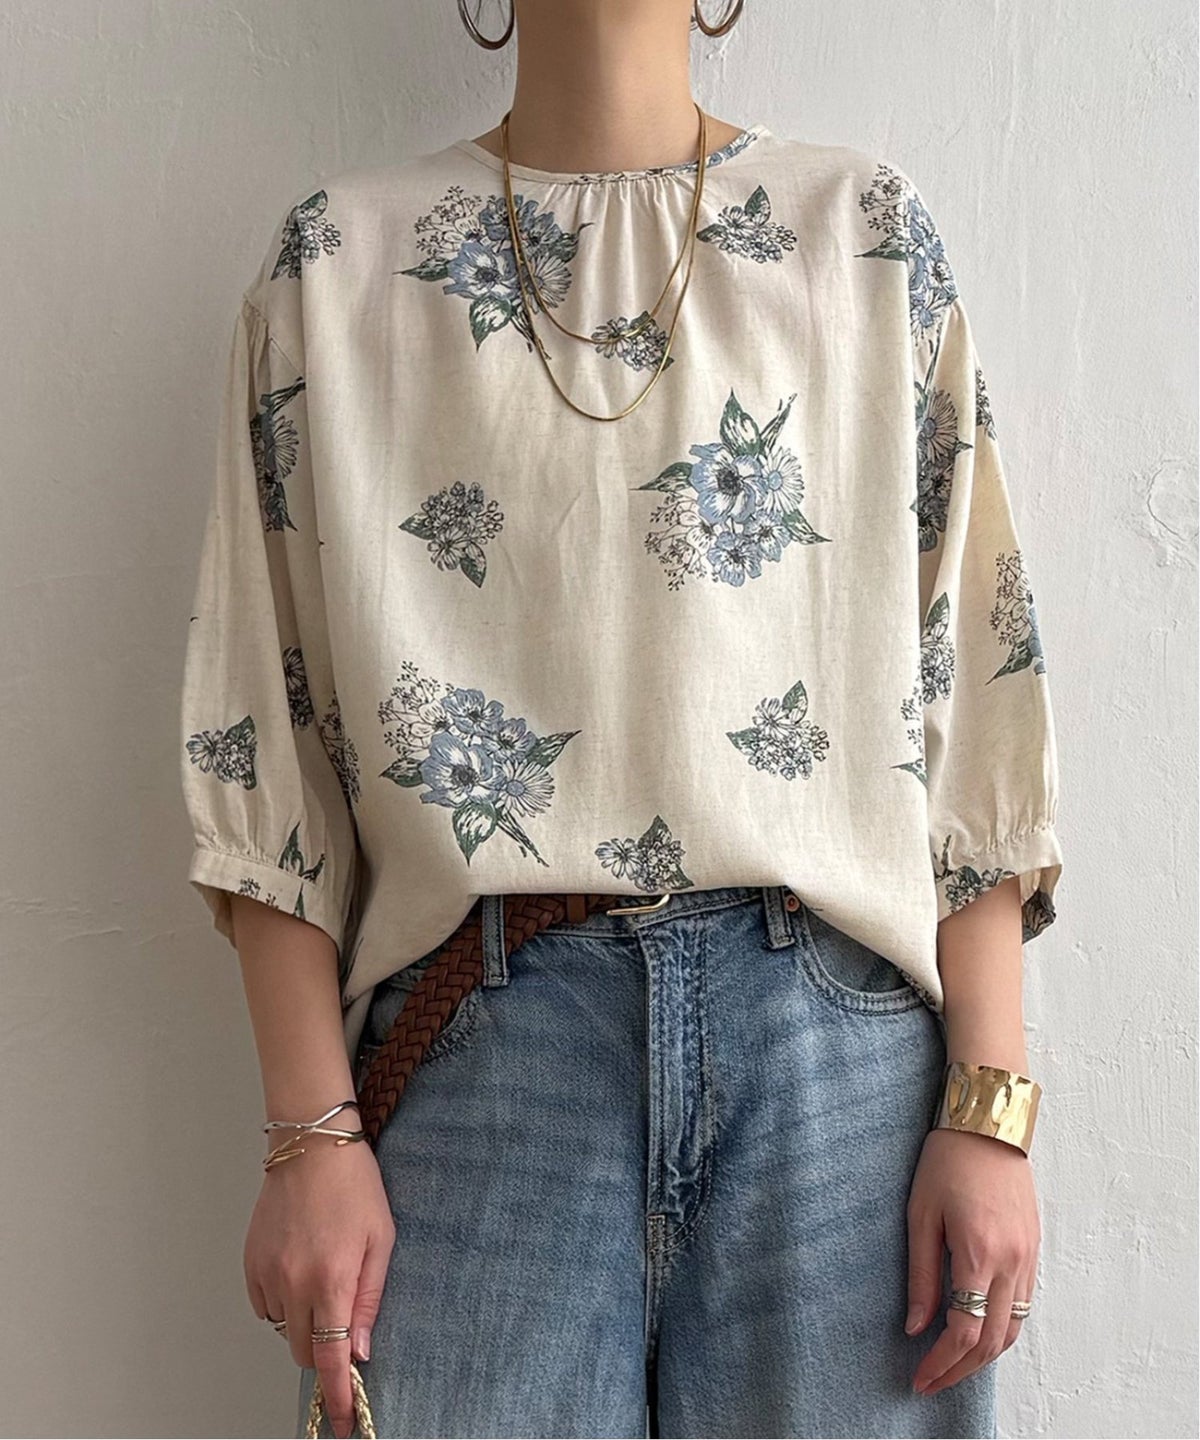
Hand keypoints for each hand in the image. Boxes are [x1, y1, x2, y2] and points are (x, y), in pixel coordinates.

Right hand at [245, 1128, 395, 1439]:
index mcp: (332, 1279)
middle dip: (325, 1355)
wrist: (311, 1145)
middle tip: (342, 1330)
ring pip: (285, 1329)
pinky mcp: (250, 1263)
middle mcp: (294, 1283)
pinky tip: (300, 1272)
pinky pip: (265, 1307)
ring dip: (305, 1324)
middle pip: (306, 1352)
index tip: (346, 1421)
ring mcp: (267, 1274)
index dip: (339, 1397)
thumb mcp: (382, 1239)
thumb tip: (359, 1350)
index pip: (331, 1358)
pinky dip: (282, 1304)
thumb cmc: (354, 1185)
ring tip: (324, 1279)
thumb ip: (370, 1299)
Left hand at [905, 1127, 1039, 1396]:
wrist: (989, 1122)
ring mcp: (1028, 1256)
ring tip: (952, 1365)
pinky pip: (1024, 1304)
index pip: (965, 1331)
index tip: (919, 1377)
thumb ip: (921, 1274)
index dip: (941, 1363)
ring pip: (1014, 1328)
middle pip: (993, 1341)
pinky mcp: (1034, 1247)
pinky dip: (1002, 1328)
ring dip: (984, 1355)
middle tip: (931, 1381)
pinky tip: (979, 1331)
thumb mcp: (920, 1213)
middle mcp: (1011, 1261)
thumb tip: (916, 1326)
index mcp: (979, 1253)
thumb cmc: (947, 1159)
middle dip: (961, 1370)